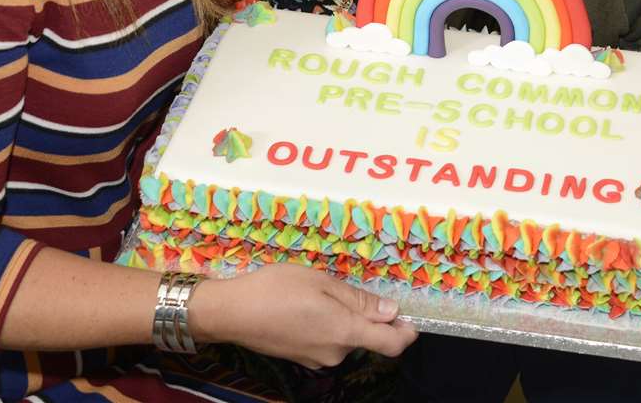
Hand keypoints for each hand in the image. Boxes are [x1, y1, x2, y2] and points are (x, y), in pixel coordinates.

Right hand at [187, 263, 417, 368]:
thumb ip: (359, 300)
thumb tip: (390, 312)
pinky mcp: (301, 358)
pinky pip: (325, 342)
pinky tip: (303, 307)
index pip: (392, 345)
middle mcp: (335, 353)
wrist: (231, 313)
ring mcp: (317, 359)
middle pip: (366, 338)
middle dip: (364, 315)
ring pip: (344, 338)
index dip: (407, 333)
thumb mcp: (321, 282)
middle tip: (341, 287)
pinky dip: (324, 325)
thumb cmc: (276, 290)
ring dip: (341, 319)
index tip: (409, 318)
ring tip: (316, 293)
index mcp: (345, 333)